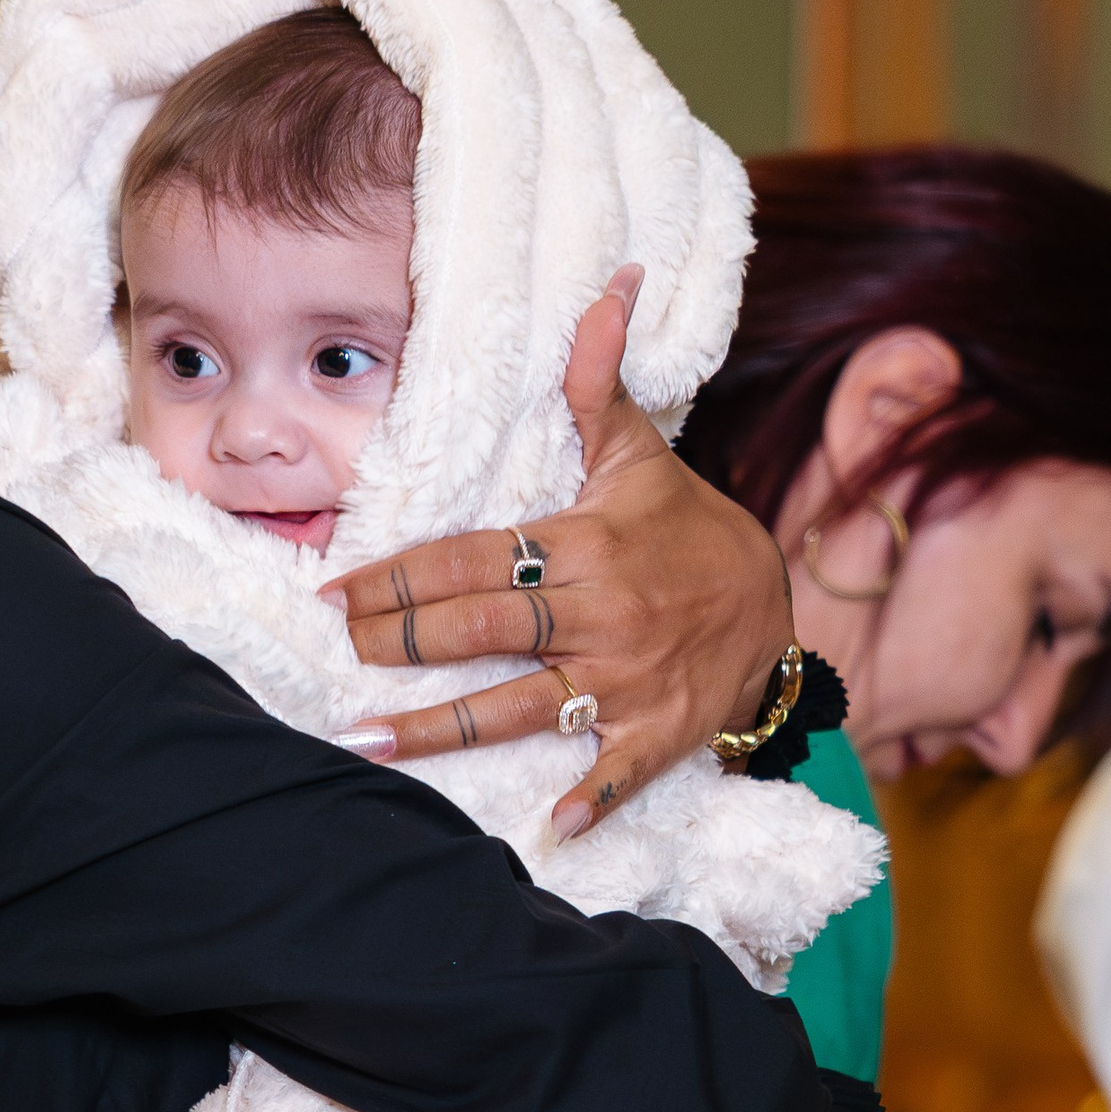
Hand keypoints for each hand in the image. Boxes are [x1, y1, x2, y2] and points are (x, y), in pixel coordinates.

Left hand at [327, 270, 792, 836]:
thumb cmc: (686, 531)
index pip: (470, 559)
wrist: (777, 611)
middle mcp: (599, 613)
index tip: (332, 590)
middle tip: (332, 652)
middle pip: (479, 630)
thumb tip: (605, 284)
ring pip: (517, 706)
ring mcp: (625, 679)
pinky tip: (540, 827)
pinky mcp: (655, 733)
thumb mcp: (641, 455)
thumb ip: (596, 383)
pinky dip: (584, 800)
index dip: (398, 575)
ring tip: (361, 740)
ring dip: (438, 730)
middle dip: (398, 643)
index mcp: (584, 545)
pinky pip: (613, 772)